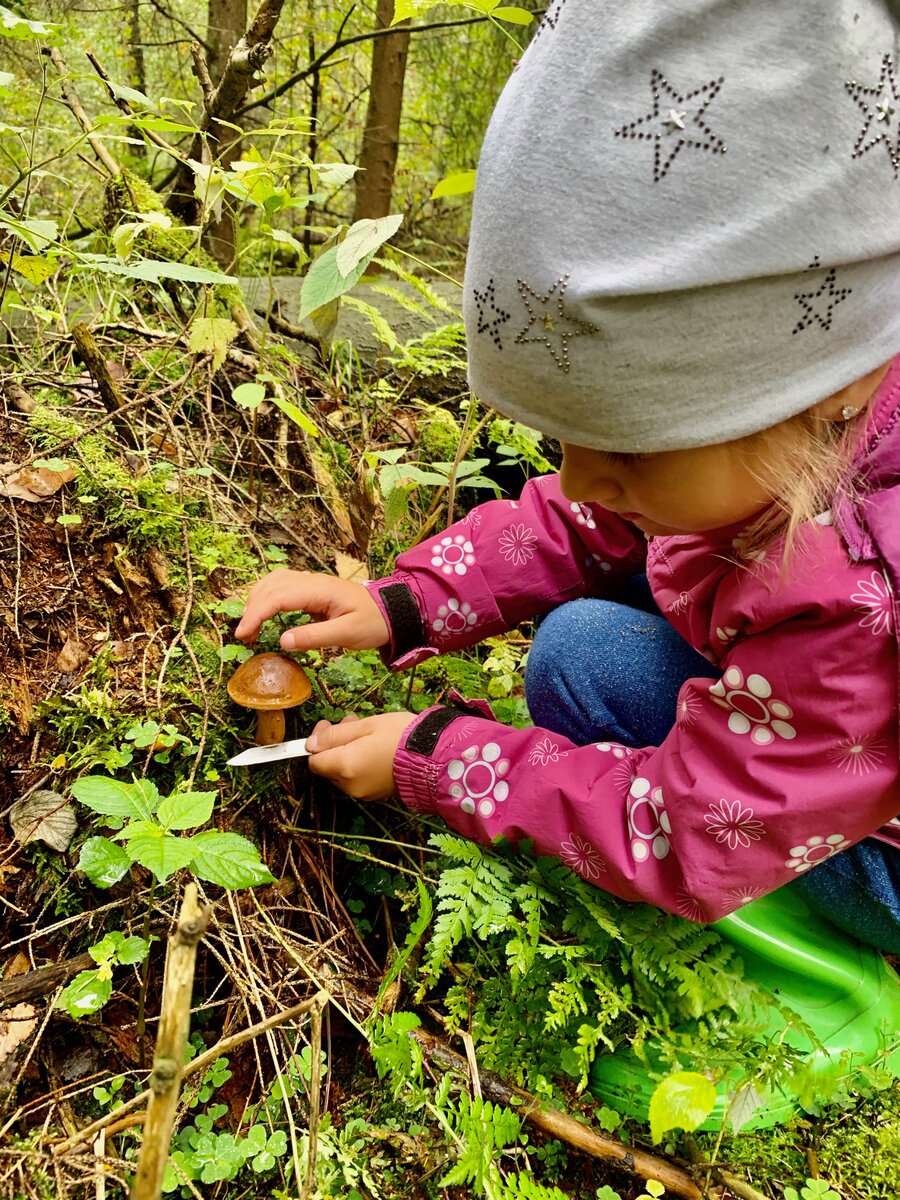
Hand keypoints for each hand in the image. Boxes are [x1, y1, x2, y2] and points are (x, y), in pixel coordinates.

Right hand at [235, 569, 389, 651]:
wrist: (392, 611)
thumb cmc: (373, 622)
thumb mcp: (347, 634)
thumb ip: (315, 637)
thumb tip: (282, 641)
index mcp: (319, 590)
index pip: (277, 597)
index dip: (256, 614)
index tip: (243, 634)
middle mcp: (311, 581)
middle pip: (270, 587)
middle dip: (252, 609)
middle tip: (244, 636)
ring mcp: (311, 582)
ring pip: (273, 582)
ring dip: (257, 600)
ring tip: (250, 625)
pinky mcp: (312, 588)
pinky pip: (282, 585)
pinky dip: (267, 596)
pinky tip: (265, 612)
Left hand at [305, 712, 418, 799]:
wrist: (435, 756)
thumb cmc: (401, 735)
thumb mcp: (366, 725)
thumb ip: (335, 735)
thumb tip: (310, 744)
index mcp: (344, 767)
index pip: (314, 761)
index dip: (316, 742)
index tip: (328, 724)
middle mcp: (350, 785)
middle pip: (328, 766)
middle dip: (334, 744)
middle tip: (350, 722)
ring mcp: (364, 793)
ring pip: (344, 772)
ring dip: (347, 751)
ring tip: (365, 731)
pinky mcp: (377, 795)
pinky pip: (358, 778)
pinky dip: (359, 763)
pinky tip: (374, 747)